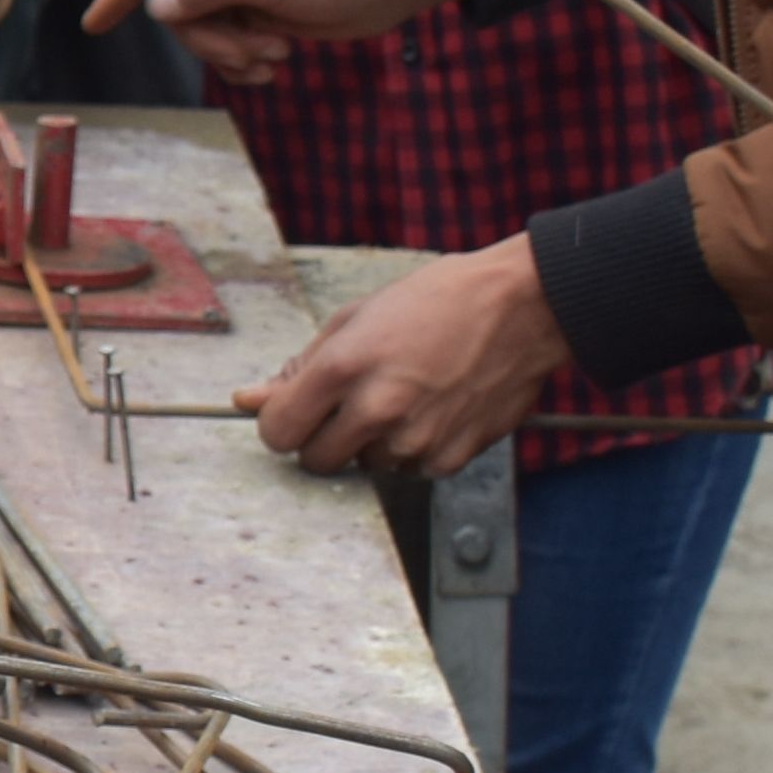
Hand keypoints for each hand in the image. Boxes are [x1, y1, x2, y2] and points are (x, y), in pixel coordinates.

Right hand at [86, 0, 457, 85]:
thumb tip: (156, 6)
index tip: (93, 25)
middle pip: (179, 8)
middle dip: (212, 40)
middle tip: (255, 51)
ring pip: (204, 31)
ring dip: (235, 53)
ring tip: (276, 54)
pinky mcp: (258, 8)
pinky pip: (230, 43)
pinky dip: (247, 60)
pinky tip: (275, 64)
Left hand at [248, 238, 566, 477]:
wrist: (522, 308)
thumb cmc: (438, 301)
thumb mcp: (357, 319)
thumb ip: (301, 368)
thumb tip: (249, 400)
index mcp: (344, 368)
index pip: (277, 432)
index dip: (282, 422)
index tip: (296, 411)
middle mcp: (376, 410)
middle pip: (316, 461)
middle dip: (324, 438)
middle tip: (351, 404)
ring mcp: (415, 440)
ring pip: (366, 466)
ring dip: (373, 442)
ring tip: (405, 395)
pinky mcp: (450, 458)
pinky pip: (410, 470)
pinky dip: (415, 448)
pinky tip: (434, 409)